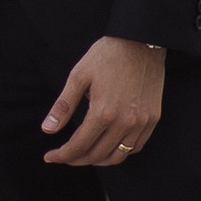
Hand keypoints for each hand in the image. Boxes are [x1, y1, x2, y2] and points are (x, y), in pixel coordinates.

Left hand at [43, 34, 166, 170]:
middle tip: (65, 156)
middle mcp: (124, 122)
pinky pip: (136, 147)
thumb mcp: (79, 76)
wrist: (142, 40)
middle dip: (77, 159)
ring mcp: (141, 122)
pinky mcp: (153, 119)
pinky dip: (120, 152)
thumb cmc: (108, 55)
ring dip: (98, 160)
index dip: (62, 155)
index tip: (50, 156)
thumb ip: (63, 106)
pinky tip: (109, 147)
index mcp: (103, 112)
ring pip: (118, 156)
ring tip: (84, 155)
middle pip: (97, 155)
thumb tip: (47, 129)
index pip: (79, 146)